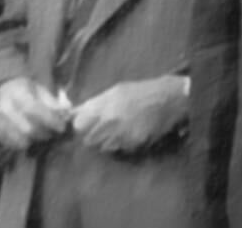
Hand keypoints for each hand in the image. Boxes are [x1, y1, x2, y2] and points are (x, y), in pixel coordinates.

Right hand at [0, 77, 70, 150]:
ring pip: (22, 141)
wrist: (3, 93)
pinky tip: (33, 137)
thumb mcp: (40, 91)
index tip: (62, 126)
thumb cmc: (27, 93)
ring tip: (44, 134)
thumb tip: (67, 111)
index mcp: (16, 93)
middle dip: (46, 133)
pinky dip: (28, 144)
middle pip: (28, 129)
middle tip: (55, 132)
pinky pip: (16, 146)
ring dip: (38, 141)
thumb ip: (53, 103)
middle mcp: (4, 108)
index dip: (50, 120)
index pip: (33, 109)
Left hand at [71, 76, 187, 152]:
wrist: (167, 98)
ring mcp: (122, 134)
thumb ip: (94, 103)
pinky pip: (120, 149)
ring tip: (118, 130)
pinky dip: (121, 145)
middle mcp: (110, 121)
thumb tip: (74, 112)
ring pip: (103, 147)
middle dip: (92, 135)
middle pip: (88, 139)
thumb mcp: (115, 91)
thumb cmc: (140, 92)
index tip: (85, 124)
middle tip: (102, 129)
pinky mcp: (134, 144)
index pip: (78, 124)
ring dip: (106, 141)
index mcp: (103, 105)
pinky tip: (129, 134)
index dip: (81, 125)